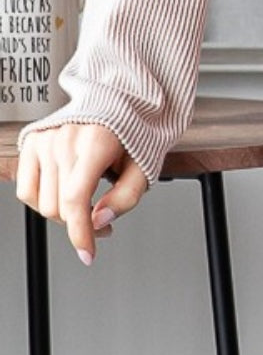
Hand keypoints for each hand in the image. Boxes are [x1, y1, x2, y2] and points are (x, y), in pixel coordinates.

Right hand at [16, 123, 149, 265]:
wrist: (121, 101)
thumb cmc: (133, 132)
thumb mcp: (144, 165)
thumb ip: (126, 197)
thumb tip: (99, 220)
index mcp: (95, 140)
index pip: (75, 200)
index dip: (81, 234)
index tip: (88, 254)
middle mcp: (66, 138)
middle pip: (59, 207)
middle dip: (81, 223)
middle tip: (101, 218)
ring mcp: (46, 139)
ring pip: (43, 203)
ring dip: (64, 213)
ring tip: (86, 201)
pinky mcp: (33, 141)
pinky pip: (26, 190)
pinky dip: (43, 201)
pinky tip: (63, 194)